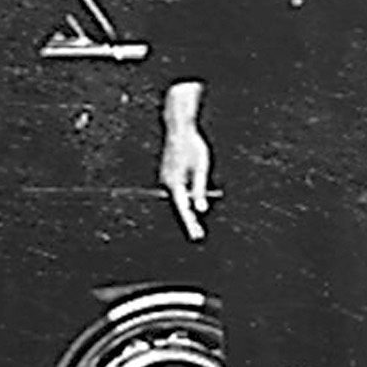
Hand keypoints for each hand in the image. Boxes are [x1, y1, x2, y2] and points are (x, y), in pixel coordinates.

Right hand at [158, 125, 213, 242]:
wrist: (179, 129)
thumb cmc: (193, 148)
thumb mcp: (201, 168)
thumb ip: (200, 189)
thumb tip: (201, 209)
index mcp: (175, 183)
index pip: (184, 208)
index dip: (190, 223)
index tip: (196, 235)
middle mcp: (167, 184)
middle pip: (180, 206)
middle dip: (189, 220)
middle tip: (199, 236)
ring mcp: (166, 180)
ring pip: (180, 198)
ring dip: (189, 205)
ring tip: (198, 207)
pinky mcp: (168, 176)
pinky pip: (179, 190)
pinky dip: (187, 195)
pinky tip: (193, 193)